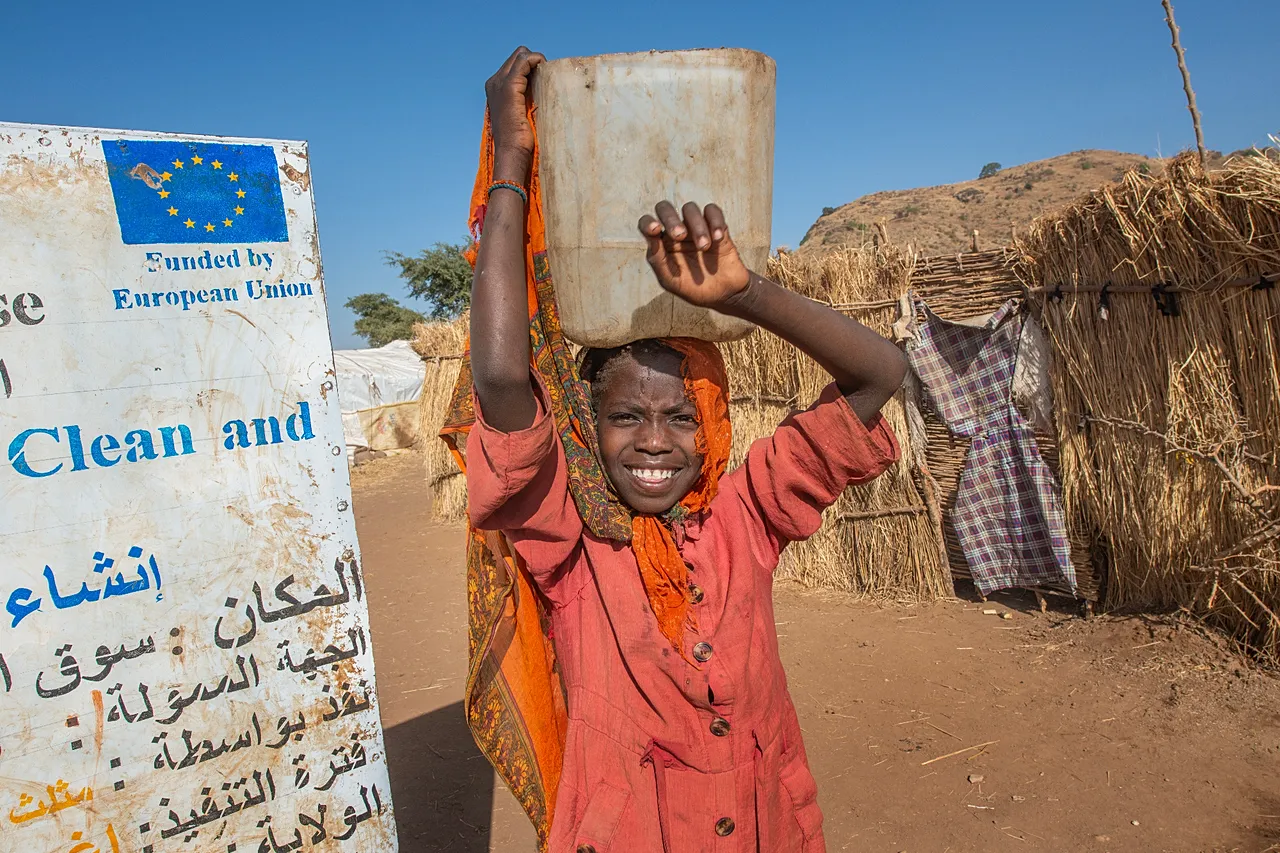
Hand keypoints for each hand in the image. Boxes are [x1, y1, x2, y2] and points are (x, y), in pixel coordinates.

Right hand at [485, 47, 545, 173]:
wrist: (512, 153)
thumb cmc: (521, 140)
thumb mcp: (523, 114)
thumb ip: (527, 99)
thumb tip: (545, 89)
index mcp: (496, 88)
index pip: (515, 64)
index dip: (531, 66)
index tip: (545, 79)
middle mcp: (494, 82)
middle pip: (518, 55)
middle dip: (534, 61)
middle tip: (548, 77)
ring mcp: (499, 83)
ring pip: (521, 54)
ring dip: (537, 61)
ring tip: (548, 76)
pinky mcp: (509, 87)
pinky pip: (524, 61)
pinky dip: (536, 60)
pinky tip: (546, 70)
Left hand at [638, 201, 751, 310]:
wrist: (725, 295)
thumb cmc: (695, 289)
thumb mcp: (671, 282)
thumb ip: (658, 261)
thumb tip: (651, 239)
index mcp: (661, 244)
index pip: (646, 224)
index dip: (647, 222)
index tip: (655, 229)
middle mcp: (676, 232)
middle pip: (665, 208)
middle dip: (671, 219)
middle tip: (680, 236)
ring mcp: (696, 227)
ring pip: (690, 208)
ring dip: (696, 226)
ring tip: (704, 247)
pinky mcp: (716, 226)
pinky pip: (712, 211)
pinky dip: (715, 221)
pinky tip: (717, 238)